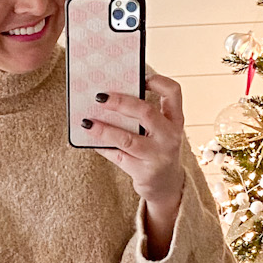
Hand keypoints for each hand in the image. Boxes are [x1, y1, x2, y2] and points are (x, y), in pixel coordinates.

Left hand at [79, 68, 186, 230]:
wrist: (166, 186)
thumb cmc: (157, 150)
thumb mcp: (159, 131)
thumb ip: (143, 116)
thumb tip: (108, 97)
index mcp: (175, 120)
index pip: (173, 92)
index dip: (157, 80)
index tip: (139, 76)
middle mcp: (170, 136)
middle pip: (145, 112)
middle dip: (120, 102)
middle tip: (99, 97)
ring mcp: (158, 155)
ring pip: (127, 139)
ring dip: (104, 129)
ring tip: (87, 122)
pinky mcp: (144, 172)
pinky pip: (117, 156)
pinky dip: (102, 147)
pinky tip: (90, 139)